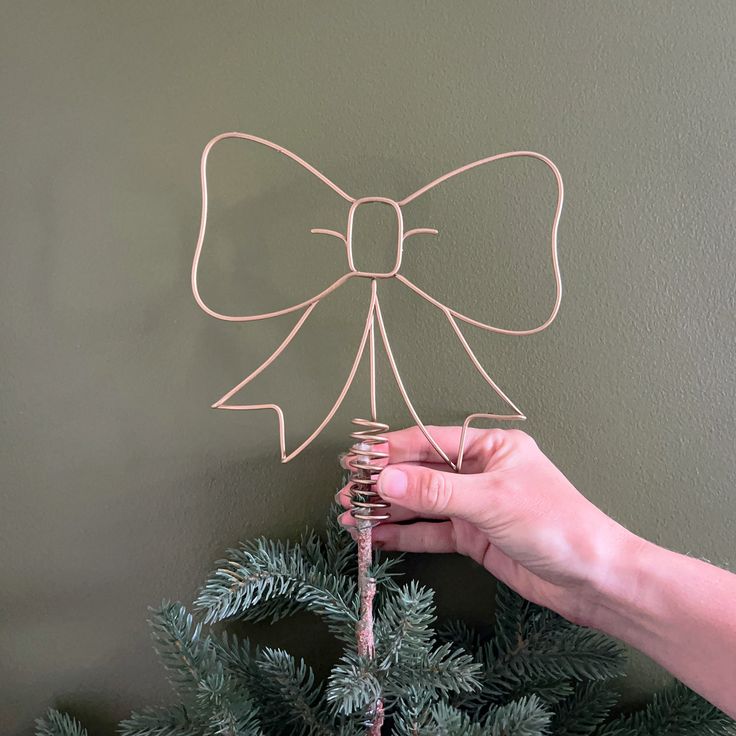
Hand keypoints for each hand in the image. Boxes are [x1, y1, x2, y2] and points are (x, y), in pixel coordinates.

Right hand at [338, 425, 643, 626]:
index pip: (429, 442)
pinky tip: (377, 538)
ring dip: (388, 511)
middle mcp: (479, 472)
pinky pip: (431, 532)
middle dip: (384, 484)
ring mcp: (474, 506)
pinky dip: (404, 534)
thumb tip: (384, 479)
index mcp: (490, 447)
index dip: (391, 451)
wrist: (593, 579)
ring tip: (351, 517)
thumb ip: (435, 491)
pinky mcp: (473, 537)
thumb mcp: (491, 500)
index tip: (357, 460)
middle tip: (348, 494)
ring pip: (422, 504)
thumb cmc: (554, 524)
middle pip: (421, 473)